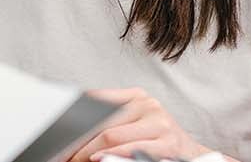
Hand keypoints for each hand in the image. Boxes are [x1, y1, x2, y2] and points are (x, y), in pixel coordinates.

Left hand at [65, 88, 214, 161]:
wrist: (193, 156)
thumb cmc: (156, 140)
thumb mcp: (135, 122)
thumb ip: (109, 118)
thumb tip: (71, 125)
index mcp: (136, 96)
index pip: (96, 101)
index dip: (74, 118)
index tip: (57, 132)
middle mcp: (148, 105)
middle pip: (100, 121)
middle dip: (78, 141)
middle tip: (61, 153)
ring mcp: (159, 123)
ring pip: (110, 136)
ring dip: (88, 152)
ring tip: (74, 160)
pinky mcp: (167, 142)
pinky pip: (130, 149)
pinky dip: (111, 156)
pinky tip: (97, 159)